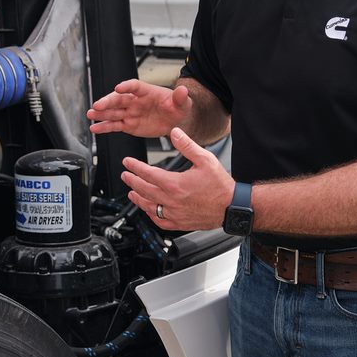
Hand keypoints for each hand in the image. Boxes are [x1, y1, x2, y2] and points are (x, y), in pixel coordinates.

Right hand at [87, 80, 191, 137]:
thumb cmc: (178, 107)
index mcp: (147, 91)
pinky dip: (104, 127)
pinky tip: (95, 128)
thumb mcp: (182, 103)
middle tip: (97, 105)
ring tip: (91, 115)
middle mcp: (135, 101)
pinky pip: (114, 125)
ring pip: (113, 112)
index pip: (134, 86)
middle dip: (107, 101)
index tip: (119, 88)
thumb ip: (180, 97)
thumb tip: (183, 90)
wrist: (176, 121)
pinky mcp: (128, 125)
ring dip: (101, 113)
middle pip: (119, 99)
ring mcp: (130, 113)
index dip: (126, 86)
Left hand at [120, 127, 235, 229]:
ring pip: (149, 207)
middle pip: (144, 190)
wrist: (231, 206)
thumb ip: (187, 145)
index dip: (135, 167)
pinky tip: (149, 210)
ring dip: (138, 199)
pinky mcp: (180, 223)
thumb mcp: (205, 159)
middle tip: (125, 175)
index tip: (127, 162)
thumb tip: (175, 133)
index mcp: (175, 184)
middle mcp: (171, 200)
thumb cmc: (220, 185)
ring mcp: (174, 214)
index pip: (147, 174)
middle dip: (132, 181)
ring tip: (131, 193)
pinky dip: (151, 215)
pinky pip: (159, 221)